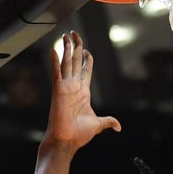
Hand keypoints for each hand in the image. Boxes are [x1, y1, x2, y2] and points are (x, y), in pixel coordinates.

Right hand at [42, 31, 120, 152]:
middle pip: (75, 62)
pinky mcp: (58, 90)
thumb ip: (108, 121)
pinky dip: (54, 60)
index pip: (85, 70)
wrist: (67, 140)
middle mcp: (74, 87)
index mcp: (83, 92)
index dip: (86, 59)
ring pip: (66, 62)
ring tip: (66, 35)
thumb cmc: (79, 134)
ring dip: (66, 48)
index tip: (87, 50)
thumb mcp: (98, 124)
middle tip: (74, 33)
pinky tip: (54, 48)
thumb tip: (118, 126)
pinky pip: (56, 72)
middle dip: (76, 47)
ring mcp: (65, 87)